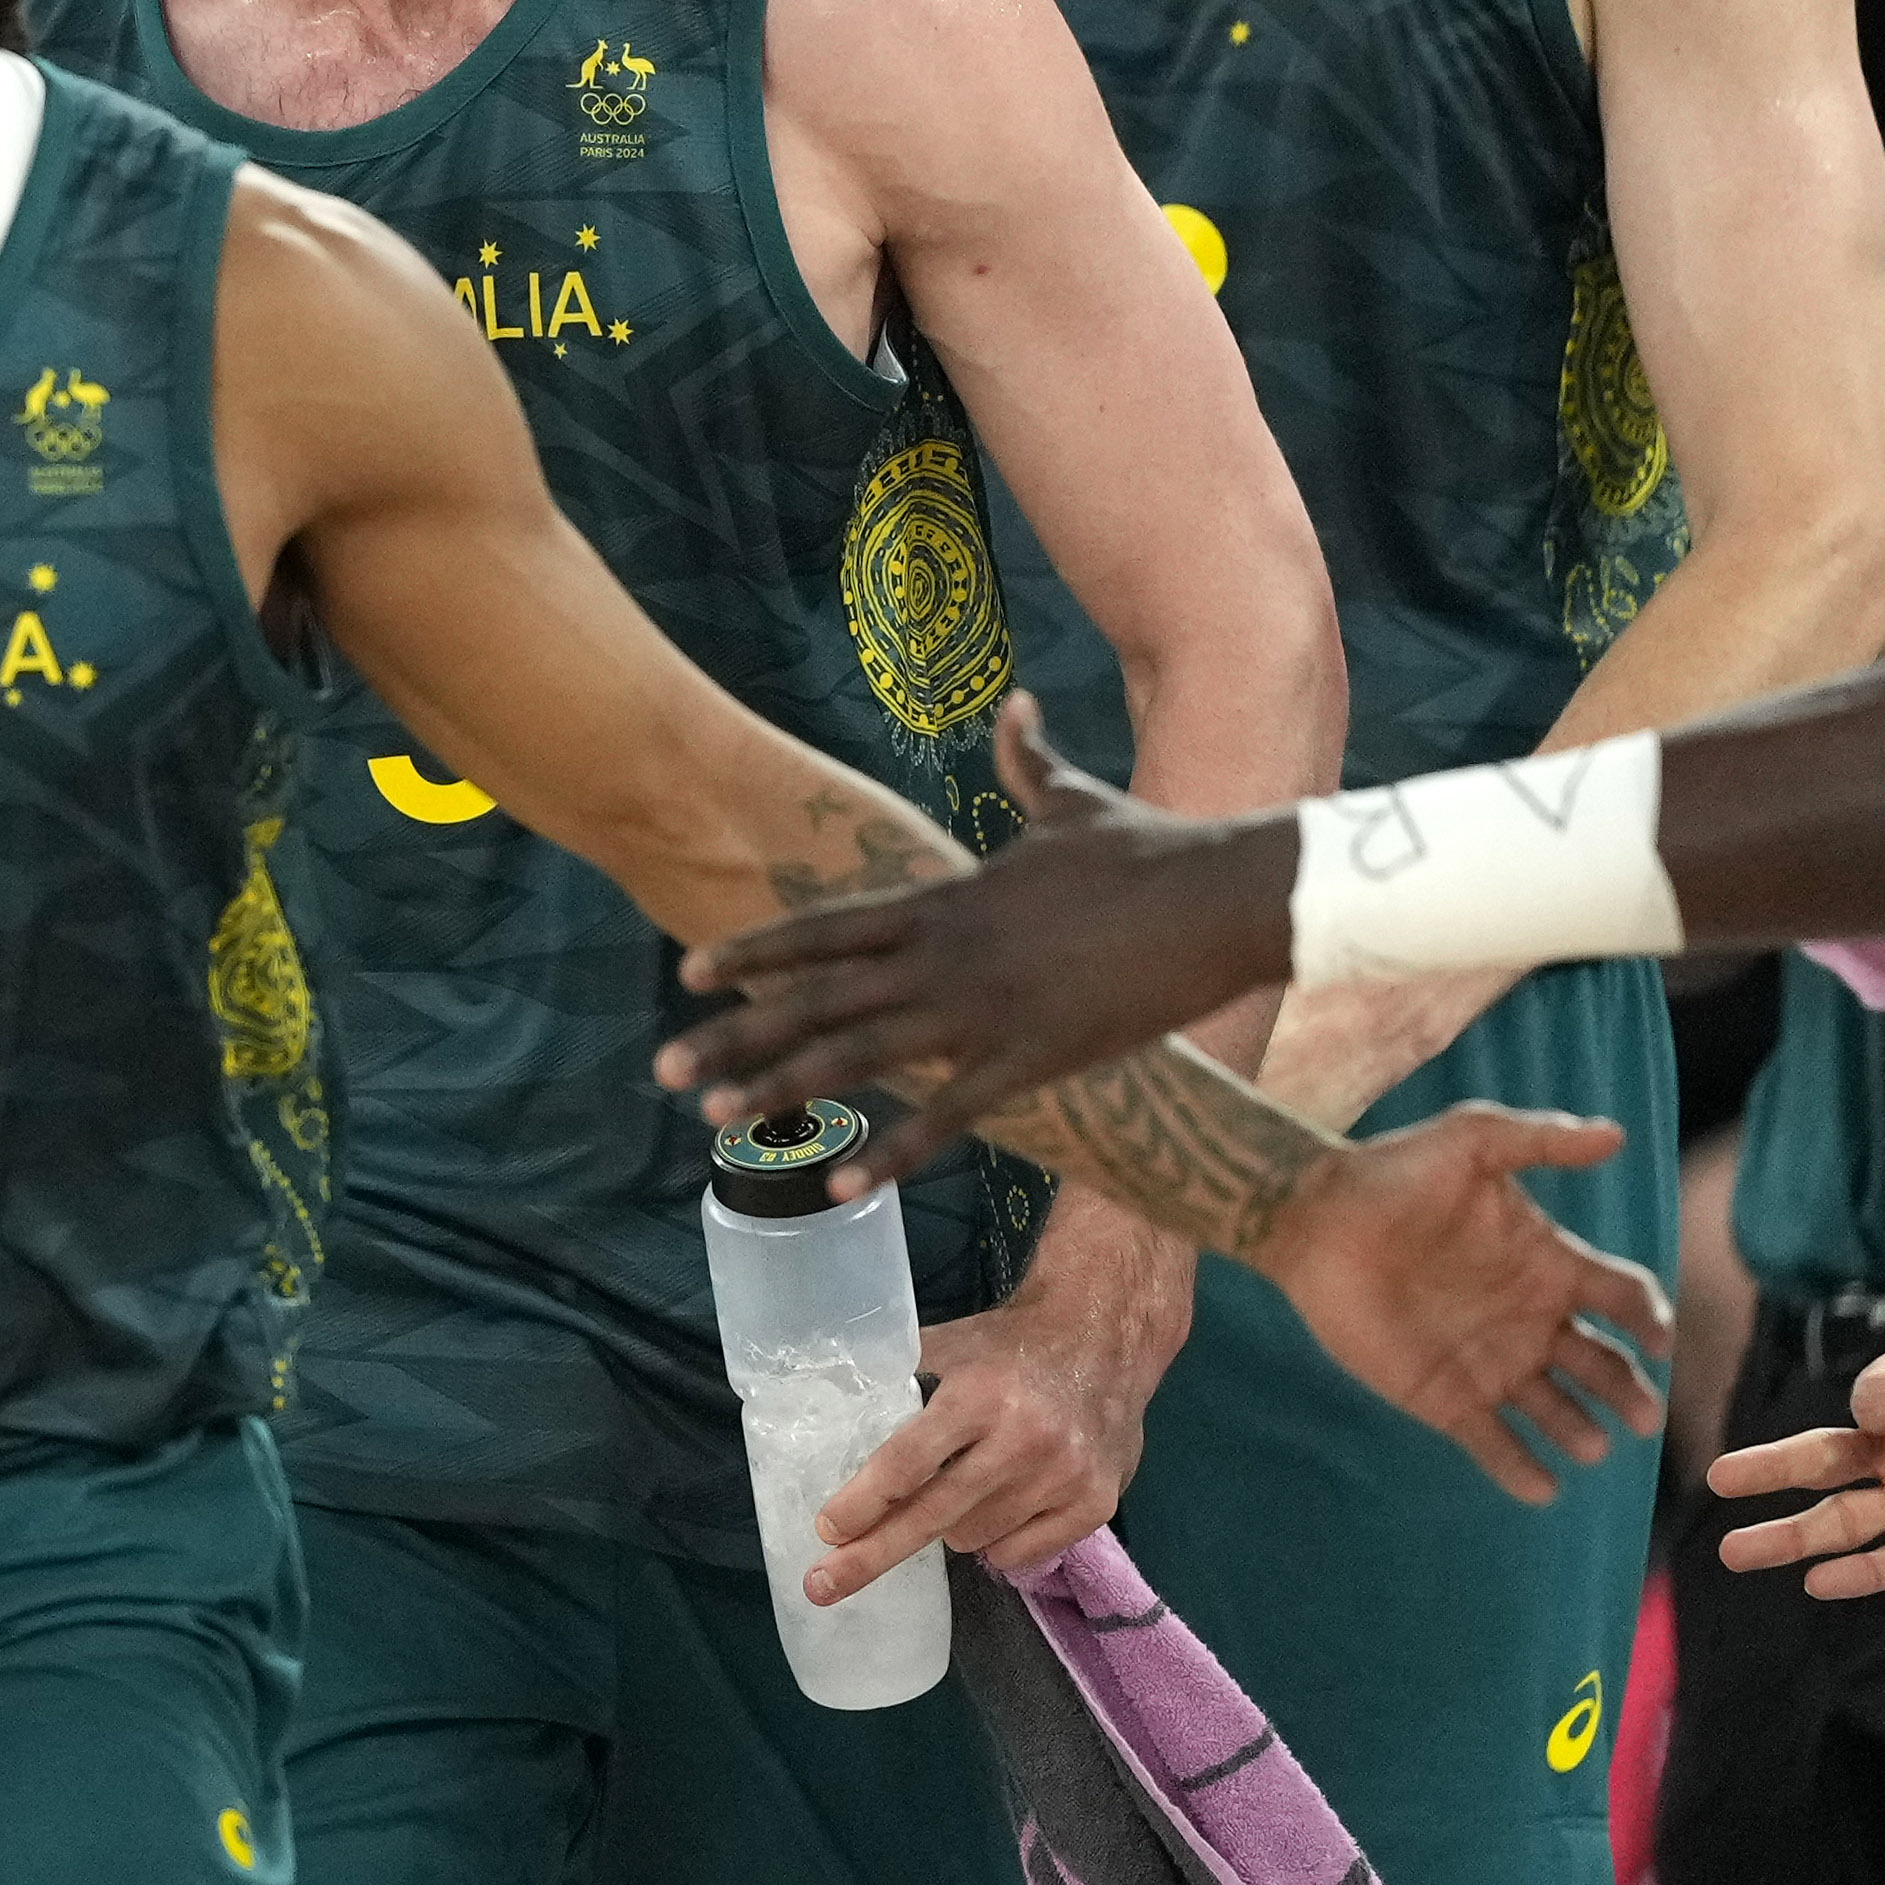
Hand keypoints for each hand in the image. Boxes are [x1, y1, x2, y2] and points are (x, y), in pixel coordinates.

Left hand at [661, 698, 1293, 1168]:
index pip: (826, 929)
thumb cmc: (1149, 849)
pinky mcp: (1033, 1058)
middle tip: (663, 1067)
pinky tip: (844, 1180)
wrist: (1220, 896)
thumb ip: (1027, 762)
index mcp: (946, 899)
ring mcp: (983, 1008)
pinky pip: (948, 1114)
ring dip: (784, 1089)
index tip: (690, 972)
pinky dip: (895, 1149)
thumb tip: (1014, 704)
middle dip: (736, 1032)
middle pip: (817, 998)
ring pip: (860, 1056)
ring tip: (718, 1122)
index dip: (755, 951)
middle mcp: (945, 954)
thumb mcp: (1072, 800)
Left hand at [811, 1250, 1186, 1593]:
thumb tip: (828, 1401)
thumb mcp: (952, 1344)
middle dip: (871, 1555)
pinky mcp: (1096, 1504)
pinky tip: (1004, 1506)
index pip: (907, 1462)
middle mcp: (1023, 1440)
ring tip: (964, 1488)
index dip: (863, 1502)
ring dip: (950, 1527)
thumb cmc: (1014, 1344)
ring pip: (973, 1540)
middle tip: (822, 1586)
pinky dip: (998, 1542)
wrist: (1107, 1336)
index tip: (827, 1529)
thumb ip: (897, 1372)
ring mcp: (1064, 1477)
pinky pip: (1019, 1555)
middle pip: (932, 1516)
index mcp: (979, 1395)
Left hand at [1255, 1106, 1669, 1504]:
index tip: (1657, 1337)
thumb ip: (1544, 1140)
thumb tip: (1617, 1134)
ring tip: (1592, 1445)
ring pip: (1555, 1410)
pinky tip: (1543, 1487)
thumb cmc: (1394, 1171)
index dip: (1648, 1317)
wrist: (1314, 1217)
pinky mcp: (1444, 1396)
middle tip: (1641, 1415)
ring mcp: (1490, 1362)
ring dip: (1579, 1431)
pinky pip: (1492, 1442)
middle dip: (1627, 1390)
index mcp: (1548, 1263)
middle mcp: (1530, 1319)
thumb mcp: (1473, 1140)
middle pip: (1600, 1364)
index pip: (1622, 1297)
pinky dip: (1519, 1469)